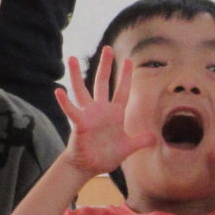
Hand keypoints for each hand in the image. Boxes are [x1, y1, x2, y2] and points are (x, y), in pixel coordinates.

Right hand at [55, 48, 158, 178]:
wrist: (89, 167)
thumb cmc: (106, 156)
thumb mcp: (128, 148)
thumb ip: (141, 141)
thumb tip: (156, 138)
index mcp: (115, 114)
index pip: (122, 91)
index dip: (126, 76)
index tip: (129, 60)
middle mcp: (101, 110)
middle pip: (103, 83)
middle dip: (106, 66)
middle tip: (107, 48)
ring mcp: (89, 115)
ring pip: (82, 90)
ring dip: (76, 75)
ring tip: (71, 59)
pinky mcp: (79, 124)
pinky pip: (71, 110)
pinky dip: (65, 101)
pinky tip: (59, 91)